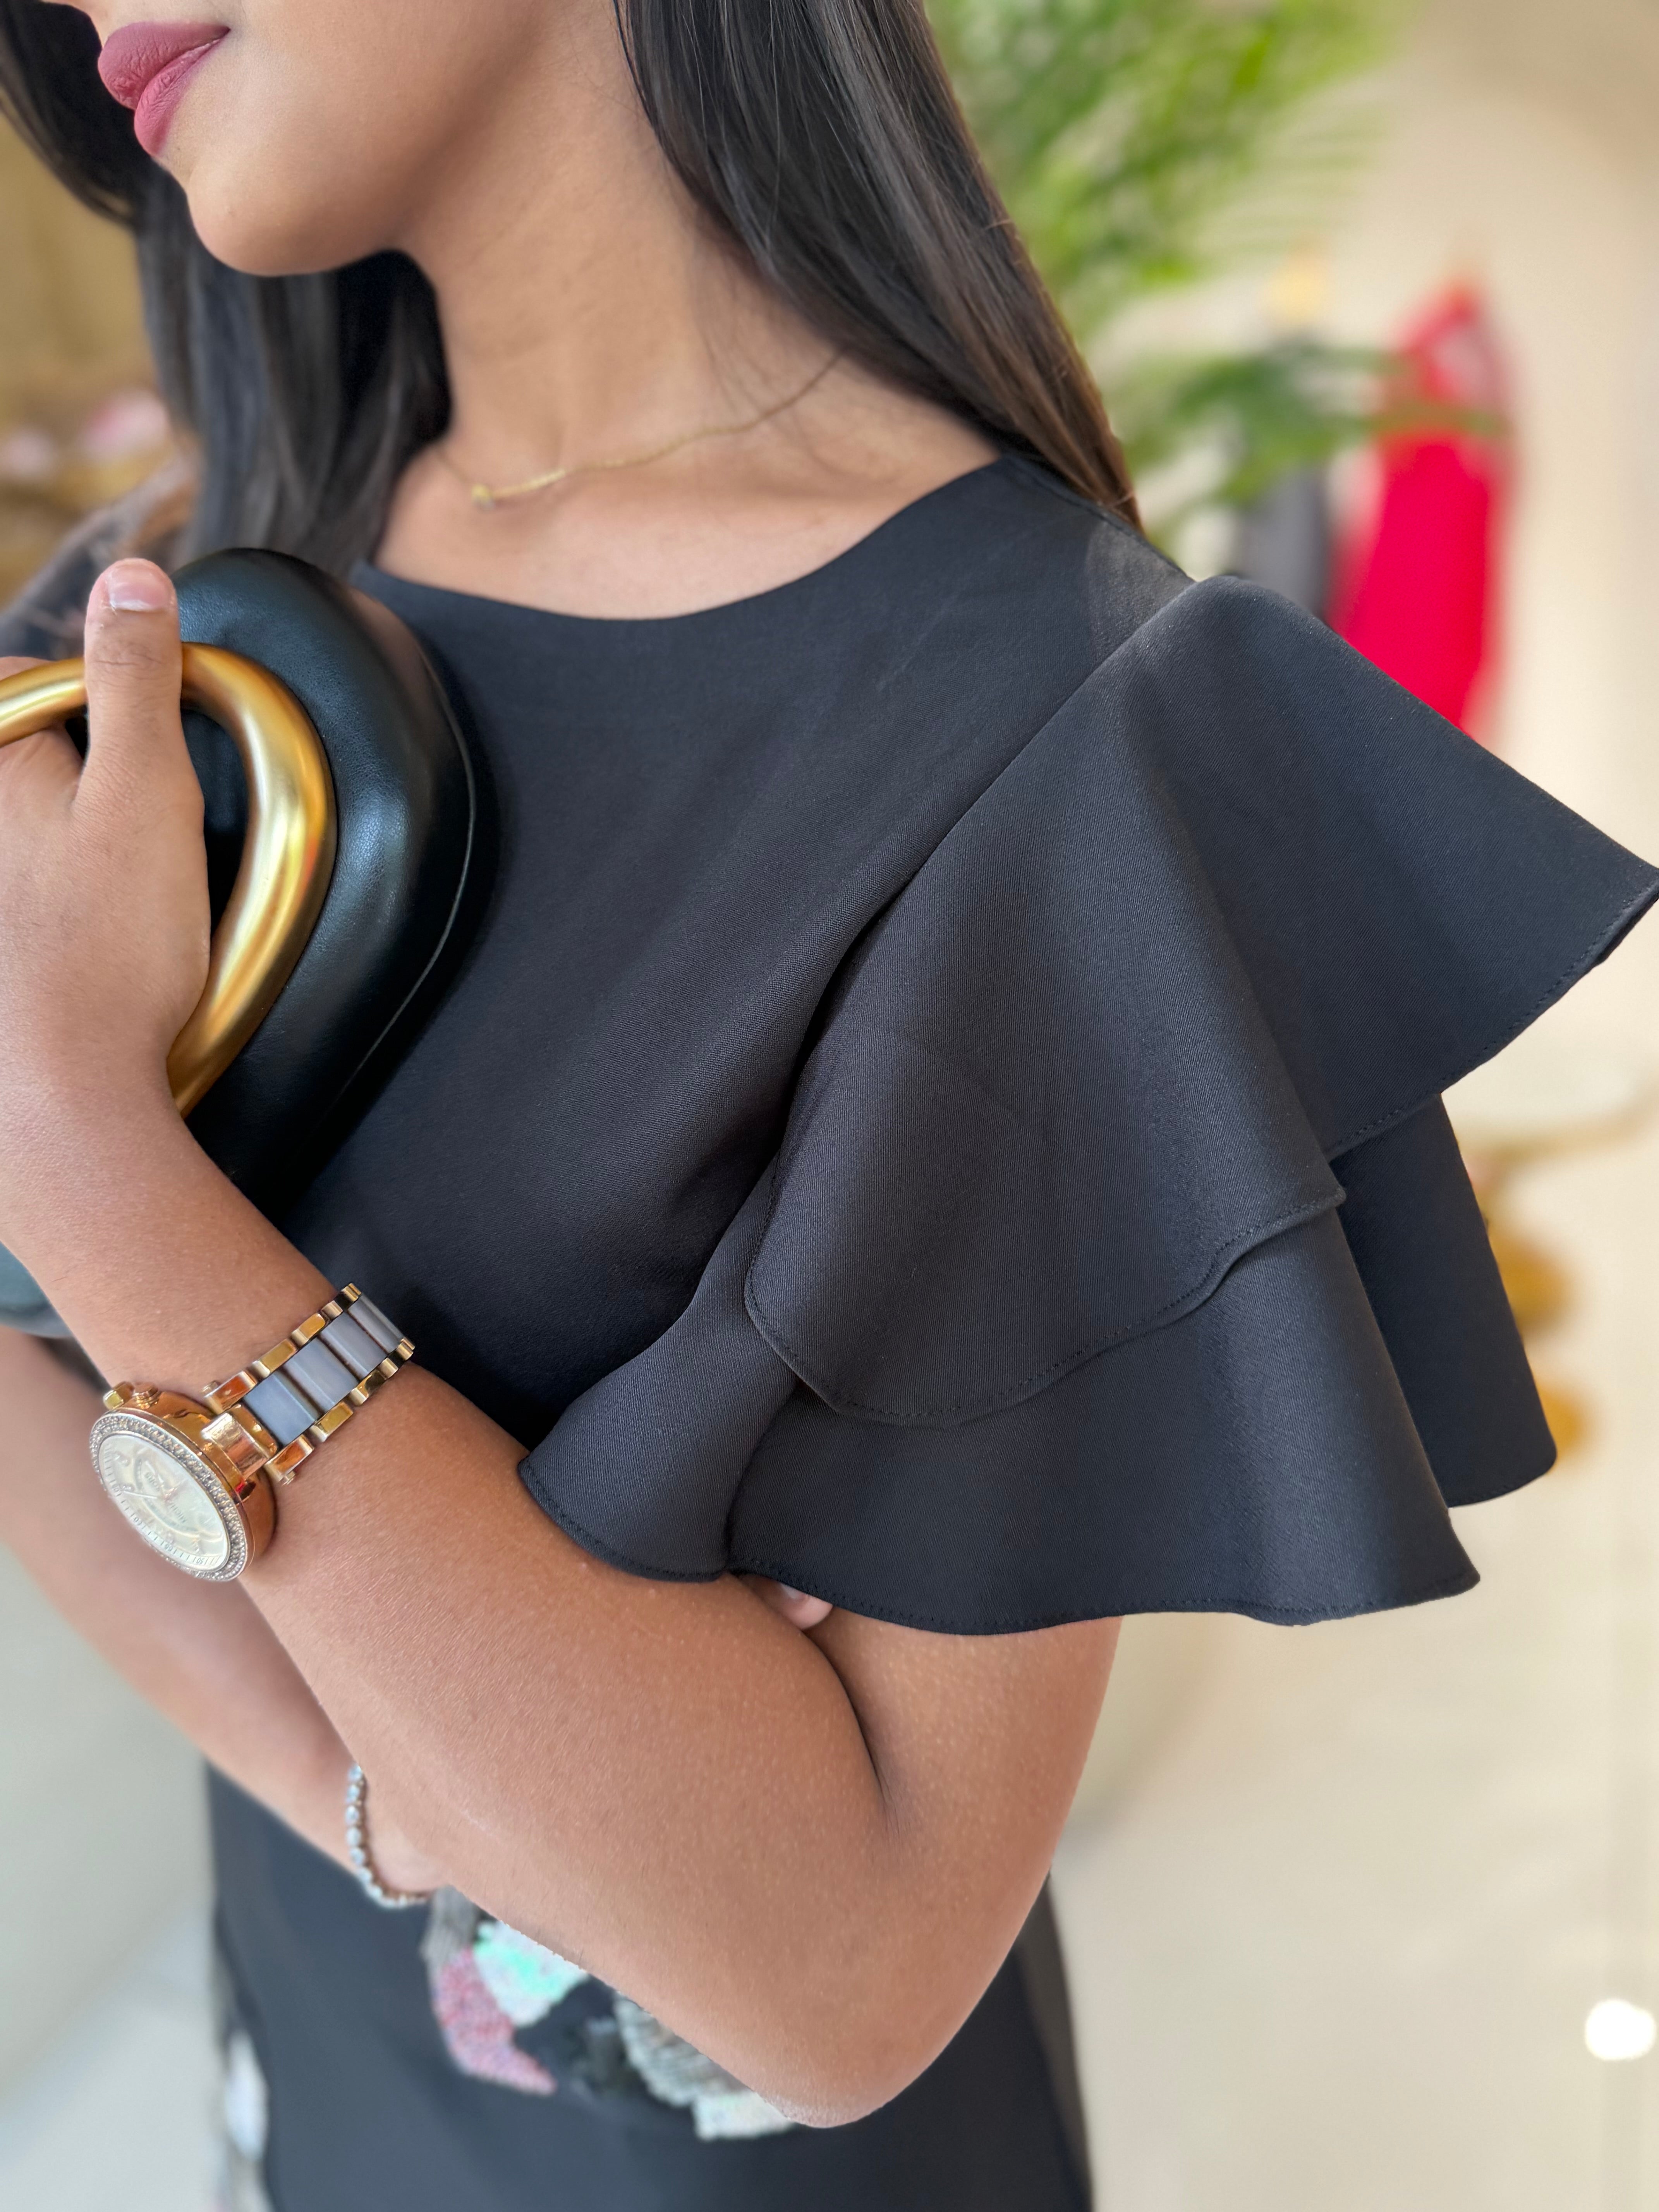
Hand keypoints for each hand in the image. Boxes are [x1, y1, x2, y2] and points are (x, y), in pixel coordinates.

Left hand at [0, 561, 207, 1227]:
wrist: (55, 1099)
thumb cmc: (105, 949)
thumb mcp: (147, 790)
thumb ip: (137, 677)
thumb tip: (136, 576)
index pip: (16, 686)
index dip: (85, 697)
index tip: (134, 740)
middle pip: (9, 764)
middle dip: (52, 773)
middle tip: (118, 827)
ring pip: (16, 843)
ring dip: (42, 853)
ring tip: (92, 893)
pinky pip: (20, 906)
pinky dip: (33, 915)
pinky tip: (63, 946)